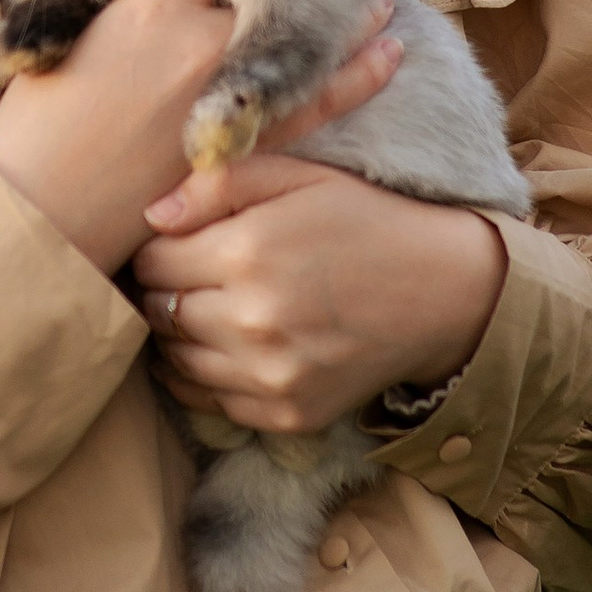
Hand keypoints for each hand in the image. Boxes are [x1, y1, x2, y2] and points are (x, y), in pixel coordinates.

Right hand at [0, 0, 402, 274]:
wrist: (45, 215)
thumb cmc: (37, 125)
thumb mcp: (63, 35)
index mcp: (149, 4)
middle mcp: (198, 40)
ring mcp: (225, 94)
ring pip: (310, 34)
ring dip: (350, 11)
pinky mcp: (242, 143)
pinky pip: (318, 99)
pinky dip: (358, 74)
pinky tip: (389, 52)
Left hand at [130, 159, 507, 435]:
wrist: (441, 291)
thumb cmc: (363, 221)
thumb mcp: (298, 176)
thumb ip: (219, 184)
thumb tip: (151, 214)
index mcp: (247, 252)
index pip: (150, 261)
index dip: (155, 249)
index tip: (172, 243)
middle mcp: (252, 321)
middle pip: (157, 312)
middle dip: (160, 291)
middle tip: (184, 276)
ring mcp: (270, 375)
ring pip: (176, 361)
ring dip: (178, 335)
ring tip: (203, 309)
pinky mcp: (287, 414)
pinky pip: (211, 403)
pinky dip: (206, 377)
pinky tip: (226, 347)